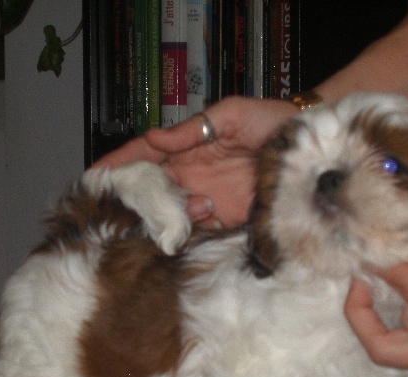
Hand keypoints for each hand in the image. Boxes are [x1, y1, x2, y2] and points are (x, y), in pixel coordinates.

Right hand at [94, 96, 297, 227]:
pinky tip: (187, 225)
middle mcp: (192, 176)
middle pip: (151, 190)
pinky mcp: (228, 221)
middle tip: (114, 207)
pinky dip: (187, 231)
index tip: (93, 176)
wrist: (314, 148)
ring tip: (164, 213)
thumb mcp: (232, 114)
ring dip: (161, 216)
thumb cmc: (274, 122)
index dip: (119, 164)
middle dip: (132, 198)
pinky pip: (198, 231)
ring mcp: (209, 200)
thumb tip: (153, 138)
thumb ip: (193, 129)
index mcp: (189, 148)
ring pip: (170, 213)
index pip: (145, 156)